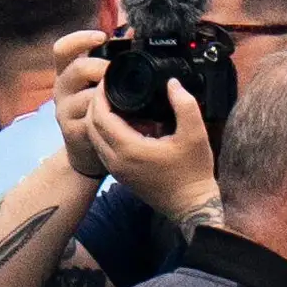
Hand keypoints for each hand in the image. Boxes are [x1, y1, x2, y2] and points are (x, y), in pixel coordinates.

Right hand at [47, 33, 113, 178]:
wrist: (86, 153)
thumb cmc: (99, 111)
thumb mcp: (99, 85)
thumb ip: (110, 61)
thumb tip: (131, 32)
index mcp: (67, 73)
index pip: (63, 49)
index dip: (80, 39)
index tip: (102, 36)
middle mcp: (62, 89)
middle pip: (78, 68)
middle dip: (103, 67)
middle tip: (120, 73)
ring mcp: (65, 111)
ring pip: (86, 96)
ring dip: (108, 94)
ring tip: (125, 97)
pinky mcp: (73, 132)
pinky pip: (92, 120)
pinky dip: (111, 117)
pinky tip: (124, 118)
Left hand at [85, 80, 220, 228]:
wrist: (190, 205)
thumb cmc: (193, 172)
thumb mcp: (195, 134)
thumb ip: (184, 104)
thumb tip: (171, 83)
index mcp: (129, 149)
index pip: (99, 117)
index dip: (100, 95)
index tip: (109, 80)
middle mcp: (115, 160)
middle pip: (91, 126)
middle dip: (96, 104)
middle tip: (109, 88)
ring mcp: (115, 170)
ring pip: (94, 138)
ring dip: (99, 119)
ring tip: (117, 103)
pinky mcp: (120, 175)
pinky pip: (103, 148)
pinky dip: (106, 133)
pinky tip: (125, 123)